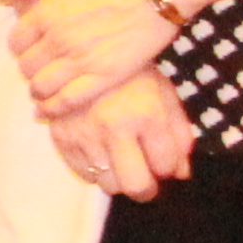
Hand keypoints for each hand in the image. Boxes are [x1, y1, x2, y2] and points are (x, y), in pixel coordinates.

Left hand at [0, 0, 186, 114]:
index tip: (29, 49)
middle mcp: (59, 38)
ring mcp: (82, 59)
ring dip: (38, 91)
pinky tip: (51, 109)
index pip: (16, 41)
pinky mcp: (107, 76)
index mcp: (46, 11)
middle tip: (38, 70)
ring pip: (42, 86)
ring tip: (42, 92)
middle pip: (27, 66)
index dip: (20, 47)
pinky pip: (70, 100)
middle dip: (29, 69)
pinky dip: (55, 108)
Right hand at [44, 67, 196, 204]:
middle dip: (146, 190)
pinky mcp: (62, 136)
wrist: (83, 53)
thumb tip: (181, 173)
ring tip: (121, 160)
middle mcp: (114, 126)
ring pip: (108, 184)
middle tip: (146, 181)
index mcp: (146, 113)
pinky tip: (101, 152)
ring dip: (119, 178)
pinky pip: (83, 174)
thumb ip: (179, 134)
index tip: (163, 160)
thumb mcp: (165, 96)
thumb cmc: (132, 76)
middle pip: (134, 186)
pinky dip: (95, 170)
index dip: (168, 167)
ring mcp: (85, 133)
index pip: (165, 166)